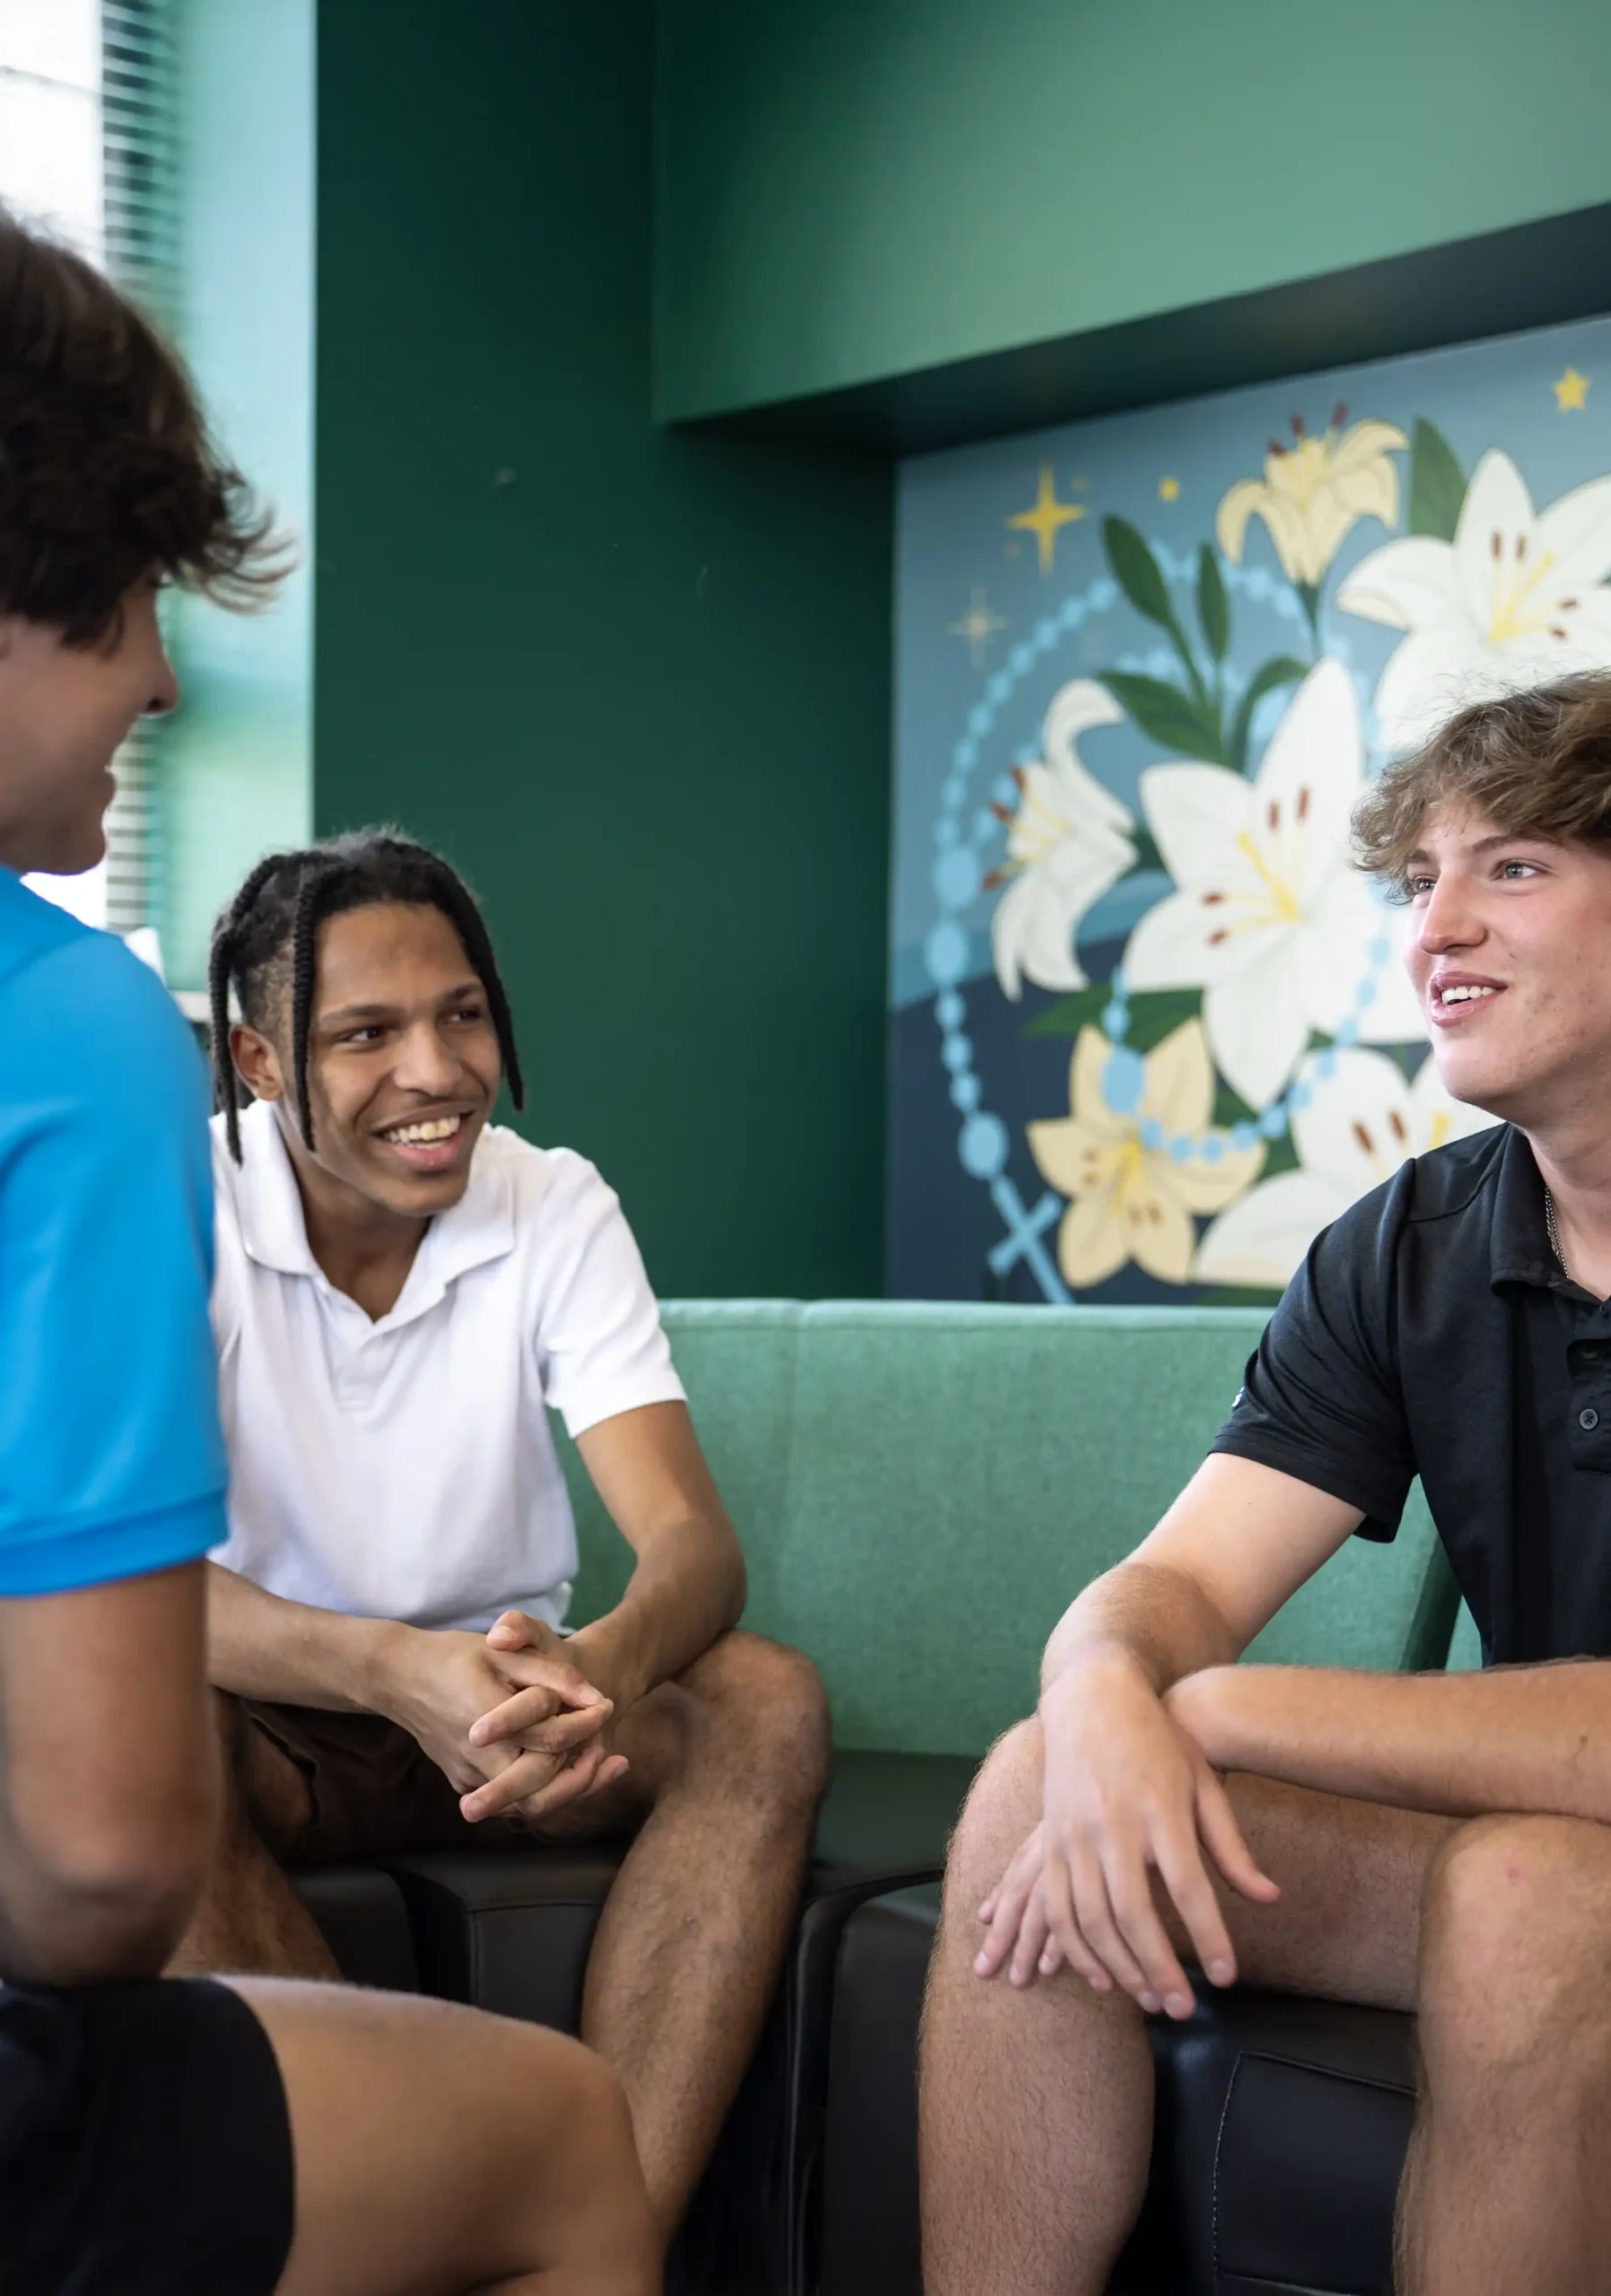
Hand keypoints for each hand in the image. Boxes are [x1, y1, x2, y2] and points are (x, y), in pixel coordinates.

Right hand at [373, 1622, 621, 1825]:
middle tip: (607, 1753)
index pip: (550, 1738)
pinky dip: (543, 1791)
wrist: (401, 1678)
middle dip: (582, 1777)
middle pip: (539, 1791)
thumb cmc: (456, 1656)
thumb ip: (551, 1674)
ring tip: (598, 1766)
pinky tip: (568, 1772)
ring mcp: (467, 1776)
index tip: (607, 1706)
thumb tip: (596, 1697)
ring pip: (525, 1806)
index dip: (586, 1724)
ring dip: (566, 1792)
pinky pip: (510, 1801)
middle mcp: (475, 1756)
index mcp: (486, 1718)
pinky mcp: (463, 1783)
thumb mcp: (505, 1652)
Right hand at [973, 1652, 1277, 2017]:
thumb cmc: (1157, 1740)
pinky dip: (1076, 1949)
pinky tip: (1101, 1976)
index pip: (1187, 1887)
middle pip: (1134, 1914)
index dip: (1206, 1936)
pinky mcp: (1052, 1842)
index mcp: (1159, 1809)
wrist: (1092, 1699)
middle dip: (1158, 1968)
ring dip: (1120, 1967)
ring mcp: (1075, 1834)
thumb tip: (1268, 1898)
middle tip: (1183, 2009)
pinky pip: (1057, 1908)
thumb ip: (1231, 1845)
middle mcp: (1113, 1824)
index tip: (1224, 1977)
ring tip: (1150, 2000)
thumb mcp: (1202, 1780)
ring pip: (1090, 1919)